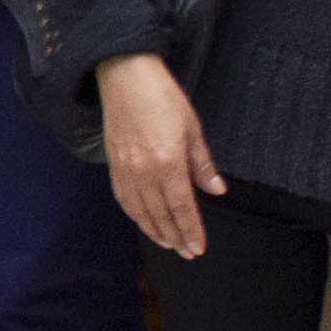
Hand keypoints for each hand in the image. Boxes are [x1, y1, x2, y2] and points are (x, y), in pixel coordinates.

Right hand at [99, 56, 218, 256]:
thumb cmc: (161, 97)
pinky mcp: (113, 165)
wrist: (125, 78)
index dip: (191, 230)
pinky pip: (124, 199)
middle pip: (161, 215)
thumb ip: (202, 164)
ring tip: (169, 244)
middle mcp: (145, 172)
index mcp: (168, 163)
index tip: (199, 247)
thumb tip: (217, 190)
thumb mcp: (192, 128)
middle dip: (176, 237)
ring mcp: (126, 170)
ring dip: (156, 231)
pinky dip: (135, 215)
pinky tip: (144, 222)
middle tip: (188, 252)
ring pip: (141, 212)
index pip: (182, 208)